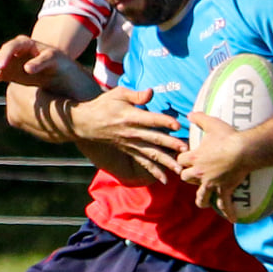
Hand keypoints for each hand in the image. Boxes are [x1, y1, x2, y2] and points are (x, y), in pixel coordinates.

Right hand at [0, 36, 72, 93]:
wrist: (62, 71)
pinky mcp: (7, 73)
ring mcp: (9, 62)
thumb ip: (41, 63)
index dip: (5, 56)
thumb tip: (27, 69)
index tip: (2, 66)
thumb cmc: (60, 63)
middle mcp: (14, 51)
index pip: (12, 47)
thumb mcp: (54, 61)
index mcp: (26, 44)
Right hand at [69, 87, 186, 182]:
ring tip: (180, 170)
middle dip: (171, 145)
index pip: (151, 119)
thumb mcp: (118, 94)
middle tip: (186, 150)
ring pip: (152, 154)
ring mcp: (132, 144)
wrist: (87, 123)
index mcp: (131, 116)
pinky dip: (154, 172)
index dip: (164, 121)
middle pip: (155, 139)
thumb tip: (151, 91)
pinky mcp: (130, 151)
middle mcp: (133, 132)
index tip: (178, 125)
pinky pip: (143, 163)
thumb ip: (136, 94)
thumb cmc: (105, 105)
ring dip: (166, 162)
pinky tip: (165, 180)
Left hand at [177, 113, 251, 218]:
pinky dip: (229, 212)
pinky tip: (233, 219)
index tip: (186, 157)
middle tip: (193, 176)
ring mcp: (212, 183)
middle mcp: (200, 172)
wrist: (243, 149)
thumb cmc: (228, 136)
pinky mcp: (225, 189)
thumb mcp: (212, 123)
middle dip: (188, 177)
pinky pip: (225, 204)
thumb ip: (199, 118)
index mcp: (194, 157)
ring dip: (201, 199)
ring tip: (204, 201)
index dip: (182, 159)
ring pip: (200, 196)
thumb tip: (189, 114)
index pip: (180, 161)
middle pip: (185, 178)